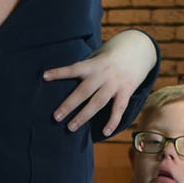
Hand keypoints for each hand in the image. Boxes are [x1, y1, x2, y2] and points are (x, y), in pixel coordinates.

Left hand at [42, 30, 157, 134]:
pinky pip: (118, 109)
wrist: (138, 50)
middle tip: (56, 117)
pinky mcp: (126, 91)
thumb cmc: (110, 56)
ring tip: (70, 127)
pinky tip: (105, 132)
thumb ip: (84, 68)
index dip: (59, 72)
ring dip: (83, 116)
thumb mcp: (96, 56)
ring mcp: (115, 84)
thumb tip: (64, 80)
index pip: (74, 68)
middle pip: (83, 91)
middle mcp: (103, 75)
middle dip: (69, 105)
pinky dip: (113, 121)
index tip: (45, 76)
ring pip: (97, 103)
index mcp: (93, 64)